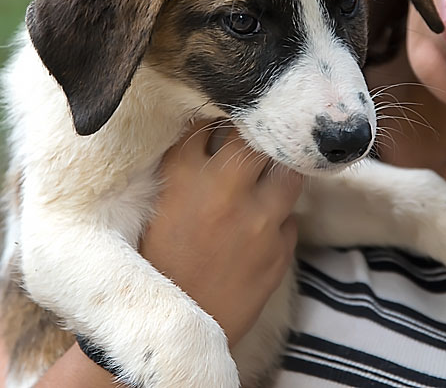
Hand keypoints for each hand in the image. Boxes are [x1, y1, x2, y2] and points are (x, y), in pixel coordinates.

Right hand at [140, 122, 303, 347]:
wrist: (169, 329)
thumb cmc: (154, 264)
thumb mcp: (155, 204)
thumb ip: (183, 166)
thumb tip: (212, 130)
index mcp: (181, 173)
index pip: (211, 120)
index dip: (220, 115)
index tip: (224, 118)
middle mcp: (224, 190)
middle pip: (258, 136)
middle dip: (259, 135)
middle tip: (256, 139)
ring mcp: (258, 221)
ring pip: (289, 173)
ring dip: (279, 174)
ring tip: (267, 182)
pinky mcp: (279, 252)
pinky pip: (291, 220)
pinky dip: (280, 221)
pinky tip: (261, 231)